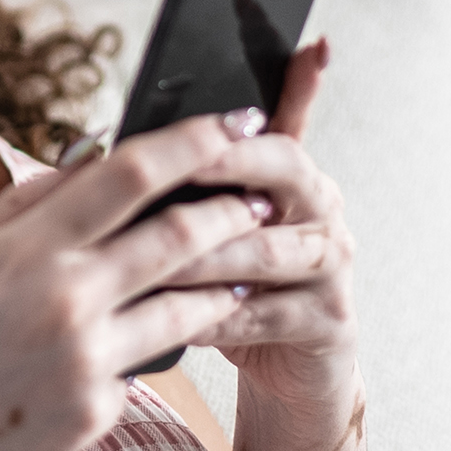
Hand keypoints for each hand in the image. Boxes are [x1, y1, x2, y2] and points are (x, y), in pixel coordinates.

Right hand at [0, 111, 268, 450]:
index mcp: (25, 247)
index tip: (238, 119)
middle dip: (235, 209)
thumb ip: (30, 204)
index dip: (196, 140)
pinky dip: (162, 341)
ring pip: (186, 305)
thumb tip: (94, 155)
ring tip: (249, 262)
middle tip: (267, 192)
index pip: (132, 173)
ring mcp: (84, 360)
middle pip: (179, 236)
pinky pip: (146, 364)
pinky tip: (180, 330)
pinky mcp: (95, 412)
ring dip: (227, 278)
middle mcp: (62, 298)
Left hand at [168, 39, 360, 412]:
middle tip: (183, 166)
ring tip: (156, 263)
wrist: (287, 366)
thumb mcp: (222, 228)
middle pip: (287, 168)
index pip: (291, 121)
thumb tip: (119, 143)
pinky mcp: (328, 319)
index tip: (261, 84)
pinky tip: (177, 322)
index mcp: (296, 176)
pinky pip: (264, 314)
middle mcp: (322, 210)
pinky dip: (216, 319)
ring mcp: (331, 265)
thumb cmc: (239, 285)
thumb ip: (193, 183)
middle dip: (231, 163)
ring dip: (208, 257)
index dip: (294, 89)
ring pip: (267, 250)